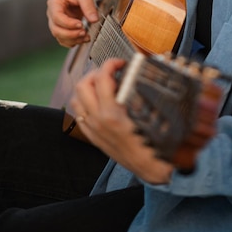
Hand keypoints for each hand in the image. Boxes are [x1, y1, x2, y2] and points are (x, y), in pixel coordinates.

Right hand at [46, 0, 98, 47]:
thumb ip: (88, 5)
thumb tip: (94, 20)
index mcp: (54, 3)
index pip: (56, 17)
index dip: (68, 23)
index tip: (81, 24)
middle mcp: (52, 13)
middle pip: (56, 30)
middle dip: (70, 34)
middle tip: (84, 32)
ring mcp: (56, 21)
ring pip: (59, 36)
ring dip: (73, 40)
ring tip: (86, 37)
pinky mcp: (63, 26)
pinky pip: (64, 38)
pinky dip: (73, 41)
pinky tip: (84, 38)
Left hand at [71, 58, 173, 184]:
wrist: (150, 168)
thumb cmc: (154, 143)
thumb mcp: (154, 114)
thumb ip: (148, 93)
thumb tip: (154, 79)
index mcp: (112, 113)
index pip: (102, 77)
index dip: (111, 64)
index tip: (120, 63)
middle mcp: (98, 120)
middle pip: (84, 84)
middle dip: (97, 73)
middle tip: (111, 72)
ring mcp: (93, 129)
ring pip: (77, 98)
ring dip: (88, 87)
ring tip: (103, 84)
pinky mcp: (93, 136)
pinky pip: (79, 114)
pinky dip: (85, 102)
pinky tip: (98, 100)